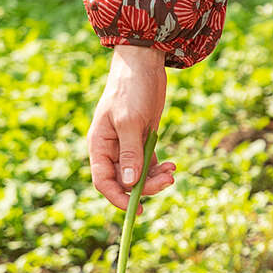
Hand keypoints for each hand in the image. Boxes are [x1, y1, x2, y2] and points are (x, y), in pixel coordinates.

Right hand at [88, 46, 175, 211]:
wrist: (144, 64)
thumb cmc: (131, 90)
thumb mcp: (130, 121)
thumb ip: (130, 152)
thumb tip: (129, 183)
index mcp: (99, 145)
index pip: (103, 181)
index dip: (117, 198)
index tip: (136, 208)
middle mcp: (111, 149)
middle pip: (124, 180)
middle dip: (145, 186)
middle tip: (168, 180)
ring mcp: (128, 145)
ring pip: (139, 174)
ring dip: (155, 178)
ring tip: (173, 171)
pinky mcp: (143, 140)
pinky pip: (149, 164)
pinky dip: (159, 168)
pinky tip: (172, 165)